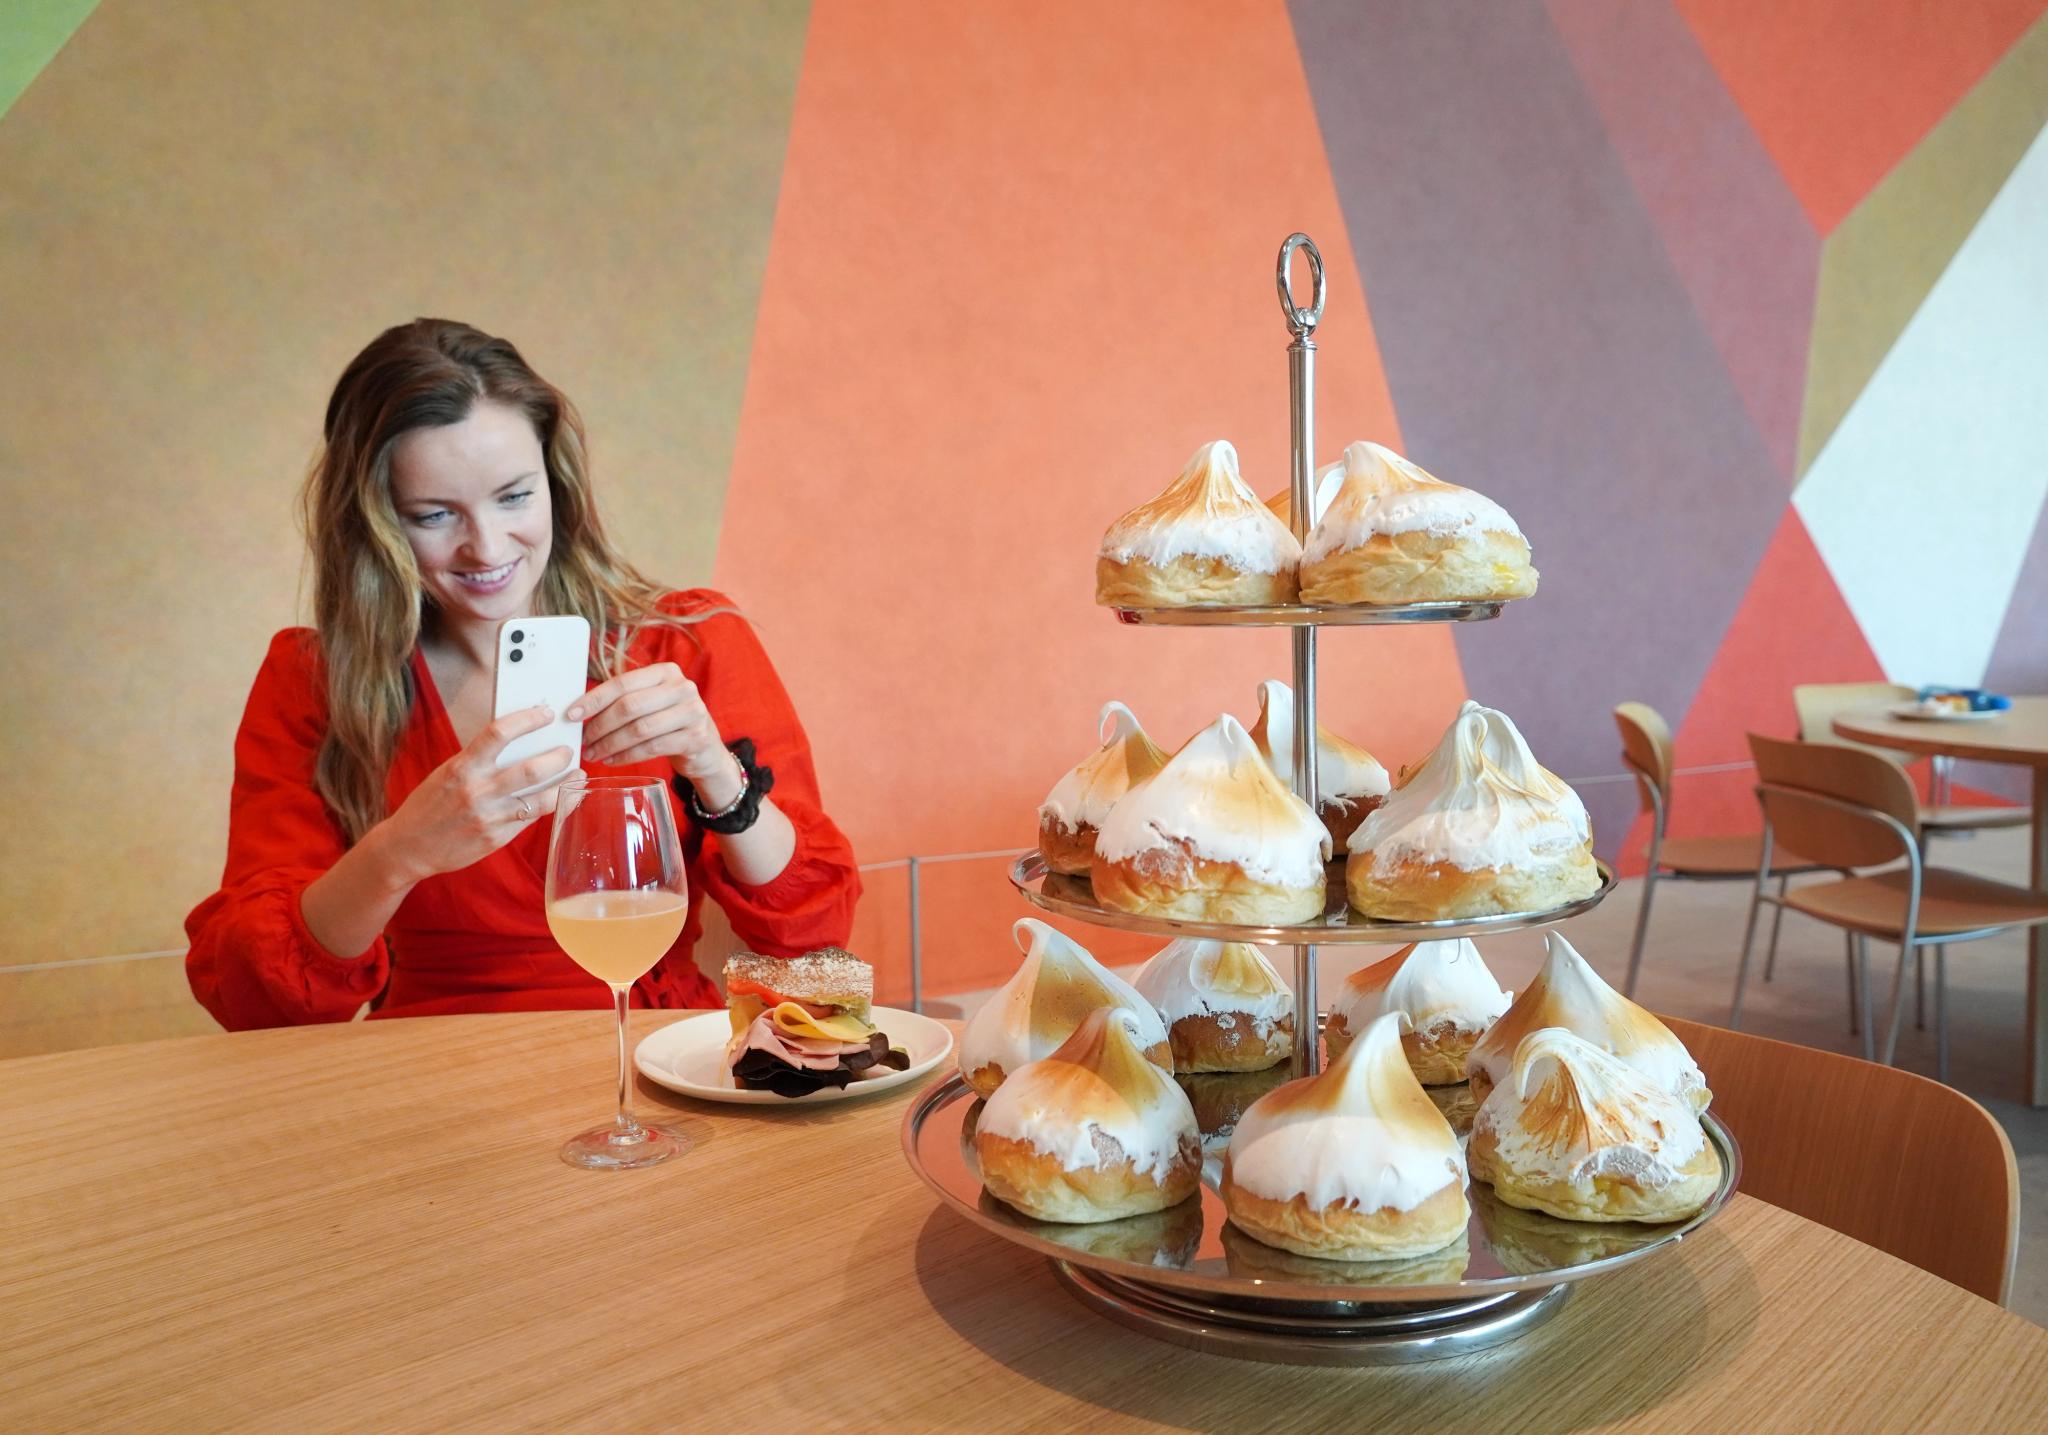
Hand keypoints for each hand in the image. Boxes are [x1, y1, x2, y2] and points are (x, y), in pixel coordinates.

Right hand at [376, 705, 573, 883]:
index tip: (545, 713)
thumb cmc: (430, 805)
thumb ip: (480, 760)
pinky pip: (533, 819)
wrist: (408, 847)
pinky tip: (565, 797)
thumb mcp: (448, 773)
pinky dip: (555, 805)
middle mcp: (477, 791)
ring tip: (578, 773)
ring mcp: (489, 817)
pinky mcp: (497, 838)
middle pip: (531, 768)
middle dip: (558, 757)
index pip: (498, 733)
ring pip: (541, 798)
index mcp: (461, 768)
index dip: (527, 719)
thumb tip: (519, 742)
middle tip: (569, 750)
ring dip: (566, 784)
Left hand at [569, 663, 737, 795]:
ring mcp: (692, 712)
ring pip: (639, 729)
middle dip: (600, 726)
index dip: (594, 699)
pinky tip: (611, 761)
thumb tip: (578, 710)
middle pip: (629, 706)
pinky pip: (651, 748)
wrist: (706, 751)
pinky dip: (626, 756)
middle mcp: (682, 687)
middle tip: (583, 741)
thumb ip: (624, 700)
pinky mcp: (696, 737)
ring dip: (610, 744)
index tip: (571, 715)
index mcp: (666, 671)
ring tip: (593, 754)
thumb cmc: (669, 724)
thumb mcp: (651, 703)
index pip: (622, 683)